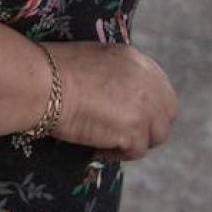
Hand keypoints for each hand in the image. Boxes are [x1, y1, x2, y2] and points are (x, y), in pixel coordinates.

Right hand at [46, 41, 175, 159]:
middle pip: (167, 114)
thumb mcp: (96, 59)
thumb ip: (116, 74)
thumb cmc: (54, 69)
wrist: (44, 83)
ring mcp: (144, 107)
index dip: (149, 107)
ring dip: (133, 141)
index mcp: (137, 60)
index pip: (161, 89)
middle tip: (123, 135)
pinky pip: (135, 151)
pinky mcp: (134, 131)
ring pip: (155, 136)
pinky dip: (116, 153)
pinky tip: (96, 145)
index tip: (131, 117)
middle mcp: (148, 81)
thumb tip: (119, 96)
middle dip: (149, 127)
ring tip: (105, 140)